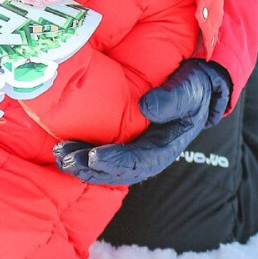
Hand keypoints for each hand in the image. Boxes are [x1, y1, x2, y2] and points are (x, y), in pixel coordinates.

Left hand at [53, 59, 231, 185]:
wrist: (196, 87)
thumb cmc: (193, 87)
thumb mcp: (189, 89)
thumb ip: (172, 98)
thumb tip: (147, 107)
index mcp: (167, 147)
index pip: (140, 161)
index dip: (116, 161)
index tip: (94, 156)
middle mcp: (151, 155)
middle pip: (120, 171)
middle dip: (92, 168)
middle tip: (68, 160)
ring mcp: (138, 152)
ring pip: (109, 168)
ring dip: (84, 166)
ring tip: (61, 156)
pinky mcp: (128, 145)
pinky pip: (105, 158)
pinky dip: (86, 158)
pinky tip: (67, 151)